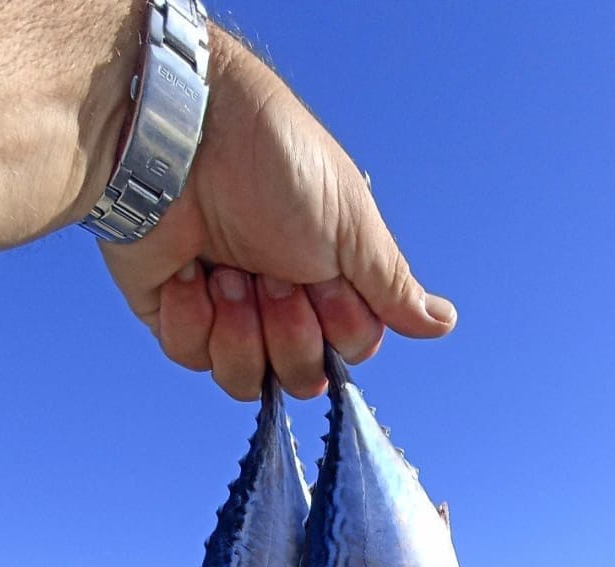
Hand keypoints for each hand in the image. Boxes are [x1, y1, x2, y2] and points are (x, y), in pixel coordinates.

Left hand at [101, 28, 456, 398]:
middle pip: (300, 379)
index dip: (338, 326)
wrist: (180, 135)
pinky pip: (190, 359)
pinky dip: (191, 316)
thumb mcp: (350, 225)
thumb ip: (392, 286)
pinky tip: (189, 270)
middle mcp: (278, 304)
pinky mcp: (171, 316)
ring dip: (240, 329)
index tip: (322, 275)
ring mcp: (224, 313)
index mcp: (327, 282)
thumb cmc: (273, 161)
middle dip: (289, 330)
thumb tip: (443, 323)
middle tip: (271, 274)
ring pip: (244, 382)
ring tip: (227, 273)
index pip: (350, 353)